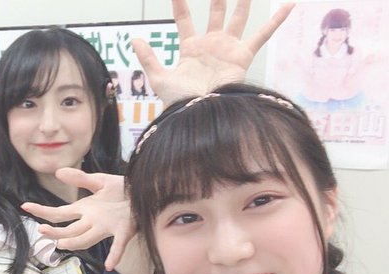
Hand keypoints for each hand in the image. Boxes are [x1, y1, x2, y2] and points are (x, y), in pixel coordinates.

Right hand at [21, 167, 134, 269]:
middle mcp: (93, 221)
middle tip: (42, 230)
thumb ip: (80, 178)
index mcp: (85, 210)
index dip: (42, 211)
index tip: (25, 206)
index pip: (59, 213)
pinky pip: (118, 244)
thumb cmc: (123, 189)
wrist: (144, 191)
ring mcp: (107, 227)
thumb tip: (57, 172)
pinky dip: (114, 255)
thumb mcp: (100, 181)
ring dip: (75, 242)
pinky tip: (109, 266)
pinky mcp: (125, 230)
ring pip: (86, 238)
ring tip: (62, 243)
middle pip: (69, 230)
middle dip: (55, 231)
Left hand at [134, 0, 294, 105]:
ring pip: (238, 17)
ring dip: (243, 2)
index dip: (180, 4)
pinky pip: (263, 35)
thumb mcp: (159, 79)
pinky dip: (277, 20)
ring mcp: (228, 48)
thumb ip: (148, 58)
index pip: (184, 19)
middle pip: (215, 12)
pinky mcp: (243, 55)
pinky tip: (289, 4)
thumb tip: (134, 38)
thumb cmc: (180, 101)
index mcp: (191, 48)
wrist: (201, 113)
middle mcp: (211, 45)